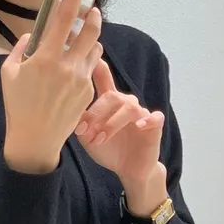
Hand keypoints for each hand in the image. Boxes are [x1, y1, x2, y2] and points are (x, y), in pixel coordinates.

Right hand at [1, 0, 103, 174]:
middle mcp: (67, 66)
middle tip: (91, 12)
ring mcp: (81, 80)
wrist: (35, 141)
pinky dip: (85, 65)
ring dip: (90, 42)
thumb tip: (31, 36)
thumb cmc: (17, 107)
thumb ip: (20, 49)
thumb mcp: (9, 74)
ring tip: (79, 47)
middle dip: (93, 16)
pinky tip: (73, 74)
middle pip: (92, 30)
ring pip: (96, 50)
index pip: (64, 15)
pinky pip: (91, 70)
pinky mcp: (88, 93)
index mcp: (46, 58)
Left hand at [76, 60, 164, 186]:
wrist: (129, 170)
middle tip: (85, 132)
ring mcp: (141, 113)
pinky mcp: (154, 125)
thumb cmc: (108, 151)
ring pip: (129, 108)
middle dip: (96, 114)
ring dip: (112, 124)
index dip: (96, 64)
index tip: (88, 54)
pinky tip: (138, 126)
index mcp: (109, 102)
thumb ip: (80, 124)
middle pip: (112, 97)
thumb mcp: (88, 138)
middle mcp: (125, 103)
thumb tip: (69, 111)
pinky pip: (155, 117)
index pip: (103, 77)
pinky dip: (147, 119)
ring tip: (100, 139)